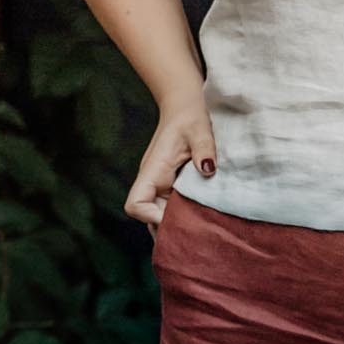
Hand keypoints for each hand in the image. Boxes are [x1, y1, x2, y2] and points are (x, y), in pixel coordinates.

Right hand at [124, 98, 214, 231]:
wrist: (184, 109)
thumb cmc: (189, 117)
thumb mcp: (199, 130)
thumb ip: (204, 149)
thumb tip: (208, 170)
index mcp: (153, 171)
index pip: (136, 204)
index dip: (151, 216)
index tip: (175, 216)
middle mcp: (152, 182)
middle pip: (148, 217)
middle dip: (168, 229)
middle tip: (196, 234)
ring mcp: (161, 186)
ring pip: (160, 216)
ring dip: (176, 225)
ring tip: (200, 232)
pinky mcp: (171, 187)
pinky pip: (171, 209)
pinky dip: (182, 218)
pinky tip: (202, 221)